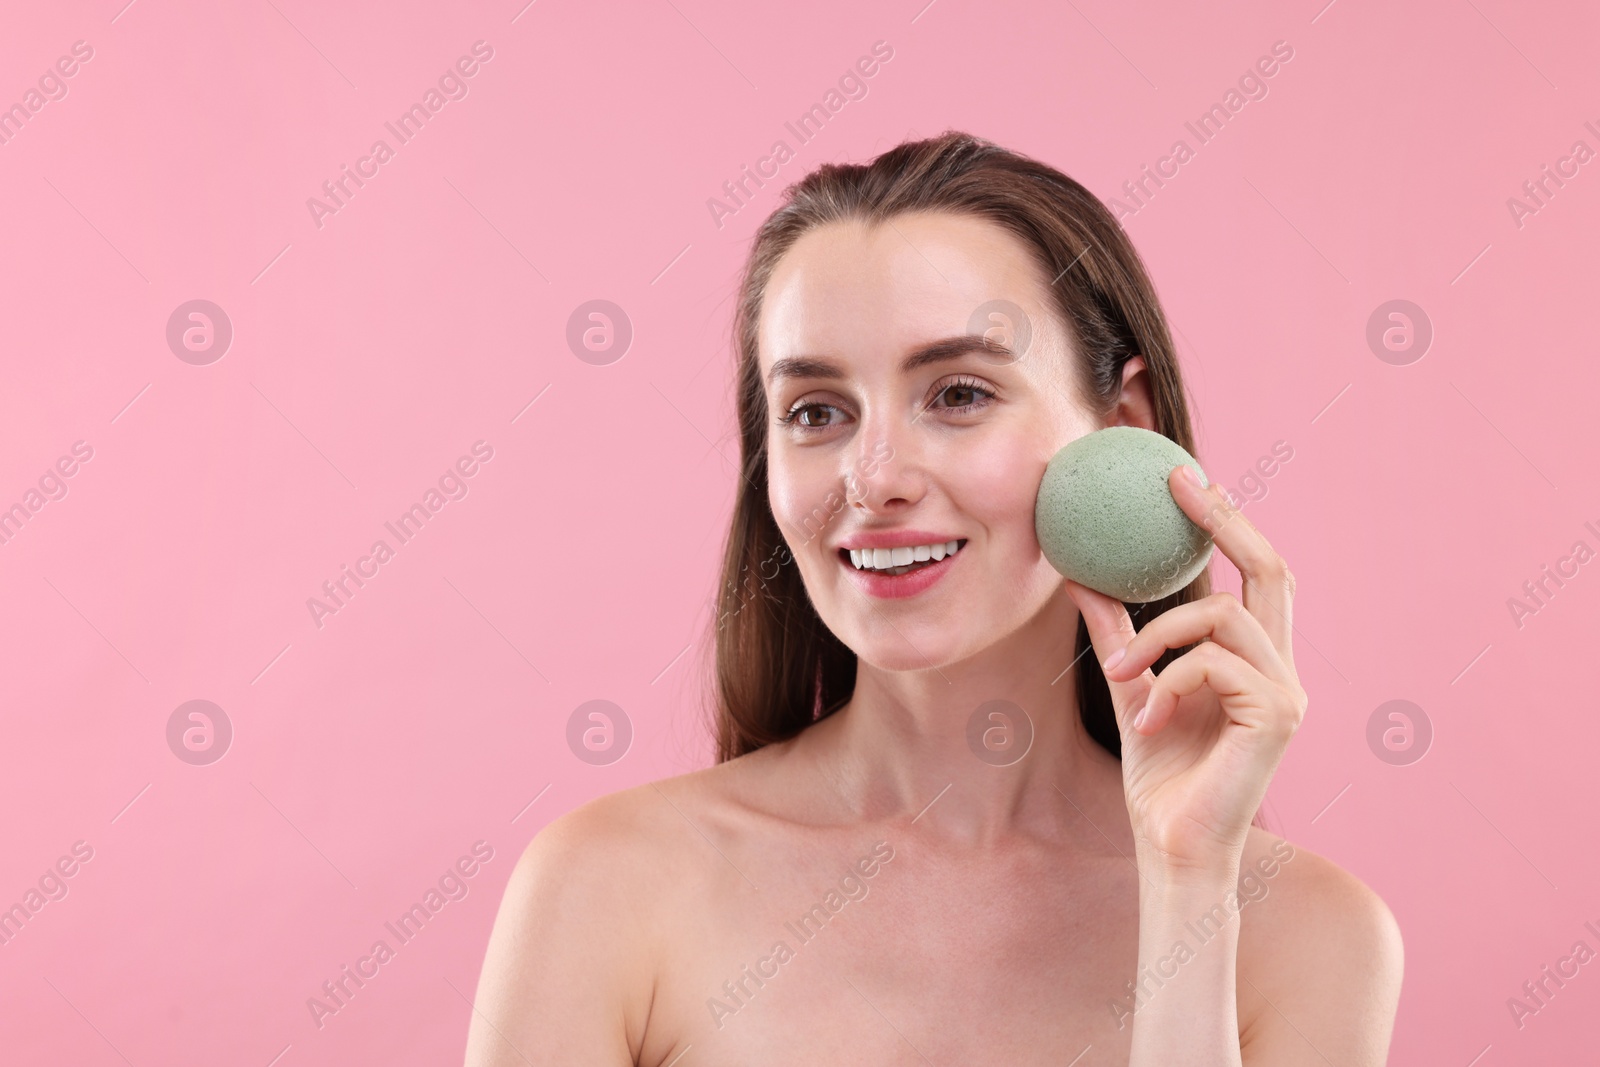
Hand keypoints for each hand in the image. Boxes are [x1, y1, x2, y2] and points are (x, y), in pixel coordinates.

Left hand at [1063, 465, 1306, 878]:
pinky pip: (1212, 662)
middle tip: (1177, 482)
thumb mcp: (1132, 688)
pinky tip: (1149, 718)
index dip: (1228, 520)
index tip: (1183, 476)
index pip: (1256, 574)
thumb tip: (1078, 575)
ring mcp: (1287, 691)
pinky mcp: (1278, 715)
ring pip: (1221, 616)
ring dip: (1157, 636)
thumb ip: (1117, 633)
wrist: (1173, 846)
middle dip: (1228, 518)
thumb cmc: (1160, 777)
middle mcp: (1282, 668)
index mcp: (1256, 659)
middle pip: (1273, 569)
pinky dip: (1168, 680)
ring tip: (1121, 672)